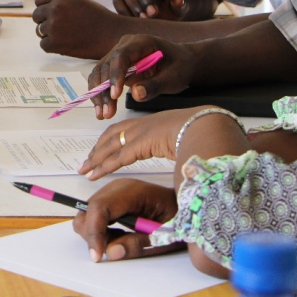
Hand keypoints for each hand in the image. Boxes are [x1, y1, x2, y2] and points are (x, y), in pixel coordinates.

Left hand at [31, 0, 122, 58]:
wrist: (112, 34)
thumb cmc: (97, 16)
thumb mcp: (78, 0)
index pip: (39, 1)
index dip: (46, 9)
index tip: (58, 15)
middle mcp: (55, 8)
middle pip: (36, 16)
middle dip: (45, 22)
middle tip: (63, 27)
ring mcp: (53, 26)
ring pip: (39, 31)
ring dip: (50, 35)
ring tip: (68, 35)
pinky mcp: (54, 43)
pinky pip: (43, 45)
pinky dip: (52, 47)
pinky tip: (67, 44)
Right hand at [72, 179, 181, 261]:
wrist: (189, 204)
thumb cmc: (181, 216)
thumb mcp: (164, 235)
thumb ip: (137, 244)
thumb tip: (111, 252)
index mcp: (133, 192)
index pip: (101, 207)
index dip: (94, 232)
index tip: (97, 255)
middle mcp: (119, 187)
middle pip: (89, 209)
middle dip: (92, 234)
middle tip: (106, 253)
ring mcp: (114, 191)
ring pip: (88, 212)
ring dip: (95, 232)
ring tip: (118, 243)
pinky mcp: (112, 198)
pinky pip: (95, 213)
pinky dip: (99, 229)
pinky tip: (117, 236)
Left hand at [78, 109, 201, 179]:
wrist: (211, 127)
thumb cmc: (206, 135)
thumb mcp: (187, 143)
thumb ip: (179, 152)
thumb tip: (183, 171)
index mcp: (155, 123)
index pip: (124, 130)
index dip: (109, 141)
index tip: (99, 152)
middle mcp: (145, 124)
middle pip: (113, 135)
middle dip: (98, 149)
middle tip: (86, 162)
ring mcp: (142, 131)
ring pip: (112, 145)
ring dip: (96, 158)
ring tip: (85, 170)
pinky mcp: (142, 143)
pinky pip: (118, 156)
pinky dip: (104, 165)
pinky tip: (93, 173)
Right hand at [87, 35, 197, 118]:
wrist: (182, 62)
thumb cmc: (180, 67)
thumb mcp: (174, 77)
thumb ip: (156, 85)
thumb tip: (136, 94)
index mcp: (141, 42)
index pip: (121, 56)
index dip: (115, 75)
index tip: (116, 95)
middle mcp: (125, 46)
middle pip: (106, 66)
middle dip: (104, 90)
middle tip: (106, 112)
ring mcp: (118, 56)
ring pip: (100, 73)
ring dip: (98, 94)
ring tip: (102, 114)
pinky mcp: (115, 67)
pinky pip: (102, 79)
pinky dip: (100, 93)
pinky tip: (101, 109)